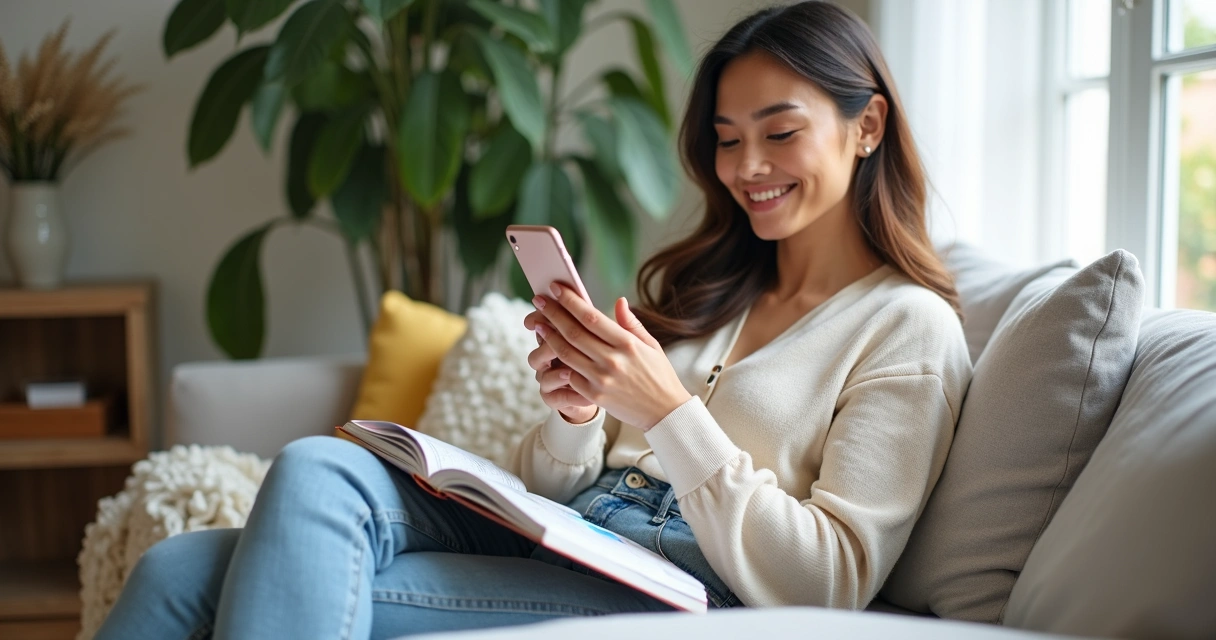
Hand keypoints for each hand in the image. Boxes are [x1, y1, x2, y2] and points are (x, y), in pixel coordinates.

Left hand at [528, 283, 692, 430]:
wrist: (665, 413)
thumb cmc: (659, 376)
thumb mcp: (651, 346)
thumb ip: (631, 324)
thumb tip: (618, 301)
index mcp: (628, 343)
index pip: (592, 317)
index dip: (571, 301)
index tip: (556, 288)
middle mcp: (613, 360)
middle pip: (574, 332)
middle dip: (553, 313)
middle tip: (539, 300)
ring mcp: (602, 379)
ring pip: (566, 353)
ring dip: (549, 336)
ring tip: (538, 324)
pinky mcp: (595, 395)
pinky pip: (570, 375)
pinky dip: (558, 363)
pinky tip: (549, 352)